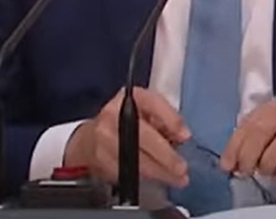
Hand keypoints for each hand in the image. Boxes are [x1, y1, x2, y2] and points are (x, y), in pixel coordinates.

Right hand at [63, 87, 191, 187]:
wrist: (90, 138)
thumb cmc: (125, 121)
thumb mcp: (146, 110)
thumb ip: (165, 118)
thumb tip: (182, 135)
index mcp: (130, 97)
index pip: (153, 103)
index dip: (171, 120)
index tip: (185, 136)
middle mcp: (114, 114)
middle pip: (144, 136)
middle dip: (166, 155)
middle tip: (182, 167)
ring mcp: (104, 137)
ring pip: (136, 159)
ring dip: (159, 171)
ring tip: (176, 178)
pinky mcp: (100, 158)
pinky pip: (127, 171)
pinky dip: (146, 177)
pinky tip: (158, 178)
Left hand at [220, 96, 275, 188]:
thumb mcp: (273, 133)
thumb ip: (252, 141)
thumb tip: (229, 161)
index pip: (248, 123)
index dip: (234, 146)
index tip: (227, 165)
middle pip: (262, 131)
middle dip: (248, 155)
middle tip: (244, 172)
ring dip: (267, 164)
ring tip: (265, 173)